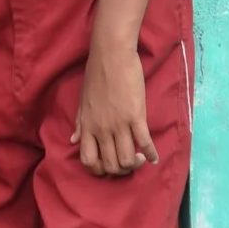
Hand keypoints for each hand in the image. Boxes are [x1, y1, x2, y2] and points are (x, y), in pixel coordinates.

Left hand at [72, 45, 156, 176]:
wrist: (111, 57)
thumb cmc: (96, 76)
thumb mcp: (82, 102)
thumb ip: (79, 123)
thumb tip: (72, 140)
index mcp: (87, 126)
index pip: (88, 160)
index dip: (99, 170)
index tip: (108, 168)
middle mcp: (101, 129)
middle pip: (111, 165)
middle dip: (121, 170)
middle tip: (129, 164)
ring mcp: (118, 124)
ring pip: (127, 159)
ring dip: (136, 164)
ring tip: (142, 159)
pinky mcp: (135, 116)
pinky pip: (144, 142)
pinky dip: (152, 154)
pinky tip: (156, 158)